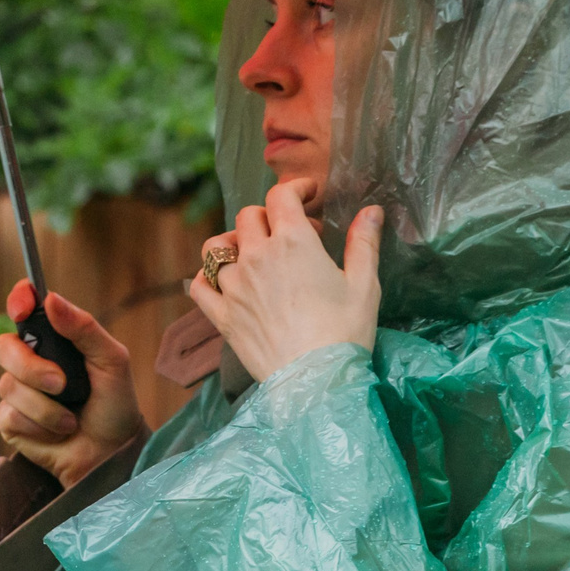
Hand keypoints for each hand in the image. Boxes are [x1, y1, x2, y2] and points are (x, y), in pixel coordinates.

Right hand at [0, 283, 142, 490]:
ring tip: (71, 419)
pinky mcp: (10, 422)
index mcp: (54, 340)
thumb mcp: (112, 361)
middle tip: (61, 383)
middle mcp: (30, 362)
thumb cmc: (115, 405)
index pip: (25, 309)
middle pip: (3, 347)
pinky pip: (10, 415)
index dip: (19, 301)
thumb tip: (51, 299)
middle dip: (31, 367)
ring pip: (9, 386)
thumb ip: (84, 328)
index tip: (24, 307)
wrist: (112, 454)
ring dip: (46, 407)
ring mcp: (18, 392)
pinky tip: (57, 432)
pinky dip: (40, 426)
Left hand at [189, 187, 381, 380]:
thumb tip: (371, 211)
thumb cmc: (345, 332)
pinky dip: (206, 277)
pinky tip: (221, 281)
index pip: (281, 197)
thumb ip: (363, 243)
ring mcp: (233, 286)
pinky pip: (199, 286)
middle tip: (291, 234)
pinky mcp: (220, 315)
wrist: (315, 381)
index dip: (294, 189)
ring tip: (251, 253)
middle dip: (269, 216)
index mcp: (293, 243)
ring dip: (234, 242)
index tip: (306, 194)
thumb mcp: (363, 284)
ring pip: (217, 247)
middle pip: (248, 217)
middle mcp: (256, 257)